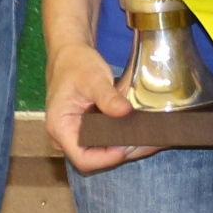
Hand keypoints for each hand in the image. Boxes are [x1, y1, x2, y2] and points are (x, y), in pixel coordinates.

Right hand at [43, 40, 150, 170]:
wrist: (70, 53)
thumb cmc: (76, 64)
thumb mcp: (93, 78)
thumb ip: (108, 97)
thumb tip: (125, 112)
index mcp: (60, 127)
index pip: (83, 158)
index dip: (107, 158)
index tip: (129, 145)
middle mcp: (66, 137)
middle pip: (95, 158)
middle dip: (123, 152)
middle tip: (149, 142)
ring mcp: (76, 135)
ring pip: (102, 151)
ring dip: (126, 146)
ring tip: (151, 138)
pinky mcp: (87, 130)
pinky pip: (104, 140)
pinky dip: (122, 137)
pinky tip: (141, 131)